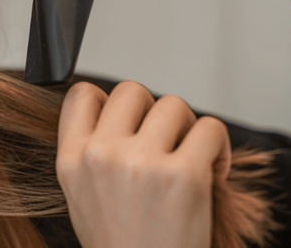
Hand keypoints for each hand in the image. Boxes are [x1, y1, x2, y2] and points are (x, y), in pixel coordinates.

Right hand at [56, 80, 230, 247]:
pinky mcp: (184, 176)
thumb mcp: (83, 199)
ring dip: (189, 129)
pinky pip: (210, 128)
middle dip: (154, 113)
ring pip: (173, 105)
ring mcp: (142, 163)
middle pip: (131, 91)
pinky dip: (219, 147)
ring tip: (193, 161)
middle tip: (167, 143)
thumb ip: (91, 153)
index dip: (110, 104)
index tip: (128, 124)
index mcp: (71, 161)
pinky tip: (212, 173)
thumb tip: (121, 116)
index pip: (82, 94)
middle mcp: (101, 156)